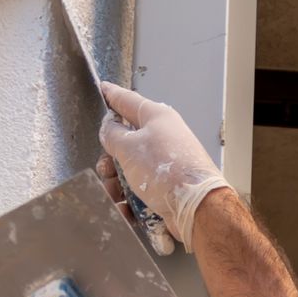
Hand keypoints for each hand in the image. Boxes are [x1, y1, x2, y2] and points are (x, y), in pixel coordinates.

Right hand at [97, 82, 229, 250]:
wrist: (196, 207)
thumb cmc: (164, 170)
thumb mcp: (129, 147)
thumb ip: (112, 134)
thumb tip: (108, 127)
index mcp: (156, 118)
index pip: (128, 100)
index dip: (111, 95)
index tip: (101, 88)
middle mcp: (162, 137)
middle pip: (125, 142)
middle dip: (109, 159)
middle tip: (106, 170)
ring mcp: (164, 164)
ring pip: (128, 170)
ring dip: (116, 184)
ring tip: (115, 196)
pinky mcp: (165, 187)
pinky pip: (139, 190)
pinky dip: (129, 200)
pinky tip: (124, 208)